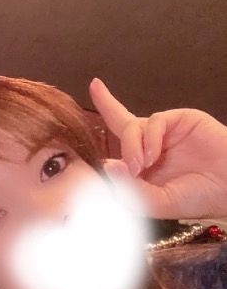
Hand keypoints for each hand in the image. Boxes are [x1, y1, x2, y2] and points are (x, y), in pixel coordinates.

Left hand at [90, 77, 226, 221]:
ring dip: (131, 147)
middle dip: (112, 119)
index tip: (93, 85)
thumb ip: (130, 189)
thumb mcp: (156, 202)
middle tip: (132, 167)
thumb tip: (108, 165)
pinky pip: (154, 121)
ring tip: (142, 166)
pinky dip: (148, 139)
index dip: (106, 111)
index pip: (117, 139)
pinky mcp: (180, 120)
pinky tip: (152, 156)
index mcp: (143, 165)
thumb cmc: (195, 198)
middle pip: (122, 123)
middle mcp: (151, 145)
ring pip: (133, 126)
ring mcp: (164, 132)